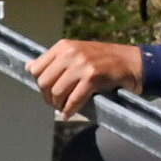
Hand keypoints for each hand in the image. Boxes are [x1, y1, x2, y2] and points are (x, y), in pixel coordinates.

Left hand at [29, 38, 151, 117]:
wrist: (132, 62)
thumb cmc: (103, 60)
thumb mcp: (76, 53)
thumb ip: (54, 60)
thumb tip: (29, 67)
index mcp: (64, 46)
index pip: (37, 68)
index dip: (39, 84)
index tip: (47, 92)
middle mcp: (70, 52)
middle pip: (44, 82)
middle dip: (48, 97)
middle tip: (55, 103)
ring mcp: (82, 64)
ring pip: (57, 92)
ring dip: (58, 105)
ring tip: (63, 108)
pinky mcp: (92, 77)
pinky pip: (74, 99)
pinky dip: (69, 110)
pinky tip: (68, 114)